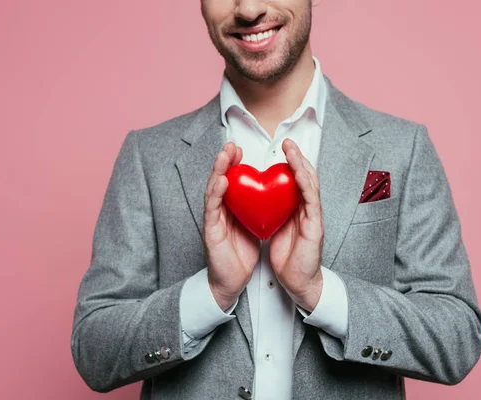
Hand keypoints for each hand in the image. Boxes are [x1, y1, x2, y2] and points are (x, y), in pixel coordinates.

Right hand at [203, 142, 259, 310]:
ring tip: (225, 155)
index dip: (234, 164)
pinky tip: (222, 181)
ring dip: (218, 170)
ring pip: (213, 190)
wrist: (231, 282)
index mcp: (230, 208)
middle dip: (224, 161)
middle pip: (219, 180)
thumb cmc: (242, 255)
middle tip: (230, 145)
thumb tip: (270, 190)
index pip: (231, 181)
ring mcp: (213, 221)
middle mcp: (219, 211)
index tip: (240, 149)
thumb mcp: (252, 225)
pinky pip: (212, 210)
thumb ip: (255, 207)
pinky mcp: (210, 233)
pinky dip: (216, 194)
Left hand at [269, 139, 323, 311]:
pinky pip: (311, 201)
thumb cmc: (288, 258)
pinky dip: (305, 185)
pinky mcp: (316, 227)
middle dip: (297, 157)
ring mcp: (314, 217)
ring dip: (301, 165)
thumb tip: (263, 195)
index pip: (296, 181)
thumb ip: (275, 210)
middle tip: (288, 142)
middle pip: (305, 177)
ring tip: (293, 150)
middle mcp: (308, 210)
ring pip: (310, 185)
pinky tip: (299, 173)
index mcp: (298, 209)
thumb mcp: (278, 228)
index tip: (280, 148)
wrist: (298, 283)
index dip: (290, 163)